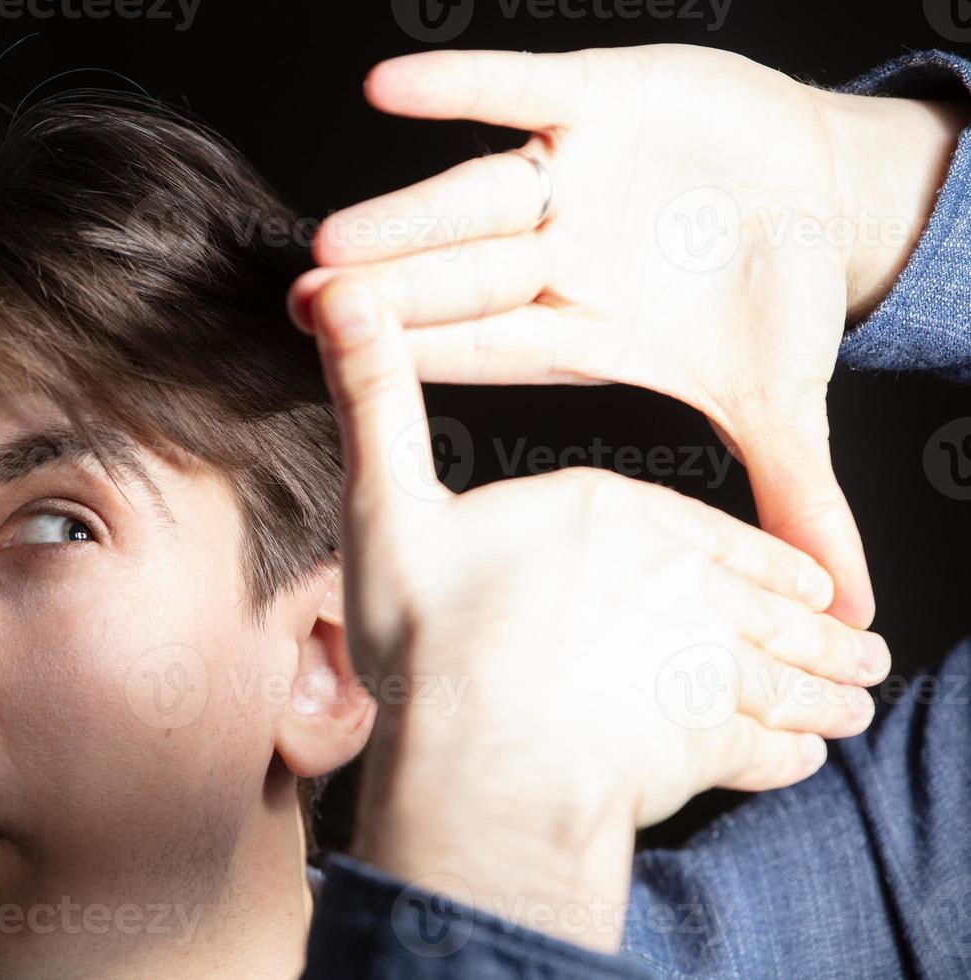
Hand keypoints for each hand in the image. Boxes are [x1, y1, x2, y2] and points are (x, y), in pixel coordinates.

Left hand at [290, 44, 965, 628]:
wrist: (815, 194)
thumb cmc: (773, 302)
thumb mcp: (781, 397)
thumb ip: (793, 488)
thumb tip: (848, 606)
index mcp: (581, 329)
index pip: (493, 348)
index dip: (428, 358)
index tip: (351, 375)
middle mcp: (557, 258)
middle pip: (463, 279)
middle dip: (393, 293)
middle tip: (307, 307)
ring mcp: (569, 181)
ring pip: (474, 197)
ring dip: (409, 216)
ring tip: (332, 237)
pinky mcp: (598, 100)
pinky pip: (521, 89)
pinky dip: (463, 85)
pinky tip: (390, 87)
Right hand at [307, 280, 890, 951]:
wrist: (479, 759)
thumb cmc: (430, 638)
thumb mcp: (386, 504)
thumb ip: (373, 402)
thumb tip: (336, 298)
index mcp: (610, 512)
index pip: (699, 525)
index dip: (748, 552)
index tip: (791, 576)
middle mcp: (678, 576)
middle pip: (763, 598)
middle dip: (815, 626)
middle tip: (857, 647)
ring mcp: (705, 659)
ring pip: (788, 669)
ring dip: (826, 686)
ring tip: (854, 698)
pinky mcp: (712, 738)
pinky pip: (774, 745)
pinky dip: (796, 750)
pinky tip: (803, 754)